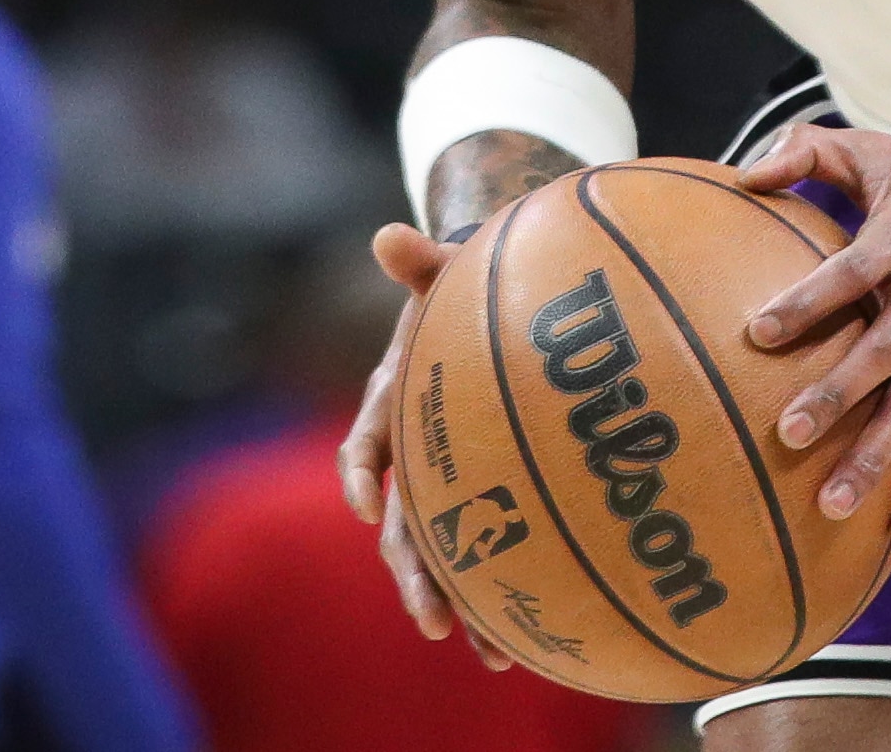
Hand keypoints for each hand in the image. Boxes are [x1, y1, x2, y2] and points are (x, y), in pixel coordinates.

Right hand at [337, 220, 514, 666]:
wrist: (485, 300)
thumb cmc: (464, 284)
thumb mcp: (444, 269)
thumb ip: (420, 259)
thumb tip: (388, 234)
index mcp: (391, 404)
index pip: (365, 443)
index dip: (360, 474)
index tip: (366, 502)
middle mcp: (409, 454)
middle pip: (401, 526)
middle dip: (416, 576)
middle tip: (436, 622)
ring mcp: (442, 481)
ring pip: (441, 555)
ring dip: (461, 604)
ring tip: (496, 656)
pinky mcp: (478, 496)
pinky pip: (483, 550)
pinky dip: (500, 591)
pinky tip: (531, 638)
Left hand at [738, 128, 890, 544]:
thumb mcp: (881, 154)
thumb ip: (810, 152)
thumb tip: (743, 176)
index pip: (849, 273)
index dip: (807, 302)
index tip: (757, 333)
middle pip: (884, 353)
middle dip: (839, 396)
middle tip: (788, 434)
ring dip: (877, 457)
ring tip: (831, 504)